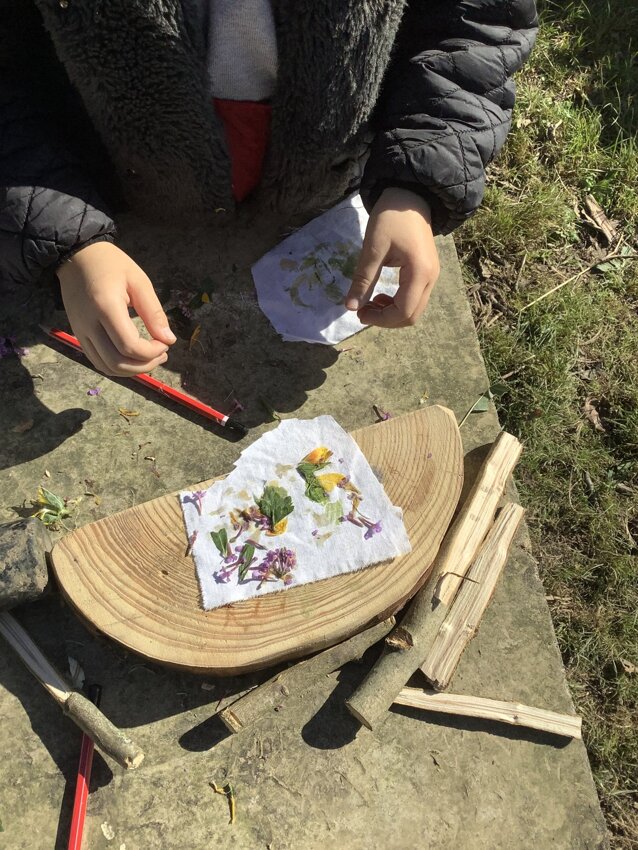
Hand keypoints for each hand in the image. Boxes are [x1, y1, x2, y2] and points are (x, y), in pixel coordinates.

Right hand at [58, 242, 175, 375]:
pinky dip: (117, 366)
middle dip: (144, 366)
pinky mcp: (78, 335)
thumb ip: (153, 312)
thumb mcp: (139, 281)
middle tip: (162, 355)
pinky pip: (97, 361)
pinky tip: (132, 358)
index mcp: (105, 307)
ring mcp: (80, 332)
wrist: (75, 256)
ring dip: (132, 370)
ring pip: (106, 367)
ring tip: (150, 358)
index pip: (129, 346)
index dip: (151, 352)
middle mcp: (89, 324)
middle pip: (117, 362)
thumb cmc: (110, 264)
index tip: (165, 343)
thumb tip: (169, 340)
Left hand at [345, 187, 439, 326]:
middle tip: (363, 310)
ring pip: (414, 309)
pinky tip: (382, 295)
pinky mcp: (427, 272)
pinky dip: (398, 303)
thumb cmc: (391, 217)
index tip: (359, 312)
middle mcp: (431, 278)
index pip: (404, 311)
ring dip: (392, 313)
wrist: (410, 195)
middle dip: (386, 319)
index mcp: (420, 272)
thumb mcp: (373, 248)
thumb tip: (350, 307)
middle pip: (412, 315)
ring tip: (370, 302)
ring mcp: (431, 276)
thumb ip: (363, 279)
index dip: (381, 319)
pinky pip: (414, 298)